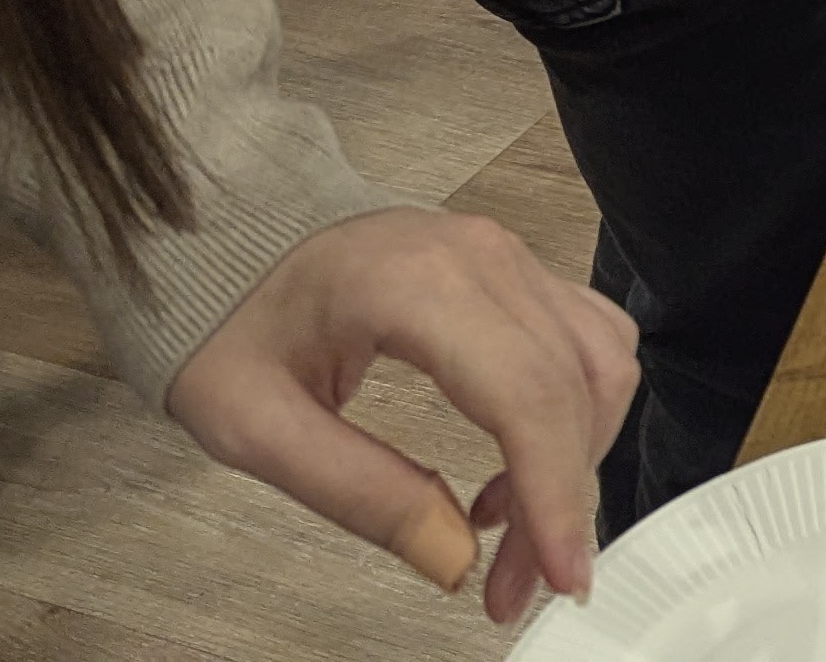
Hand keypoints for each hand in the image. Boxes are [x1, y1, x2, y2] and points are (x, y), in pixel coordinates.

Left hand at [164, 210, 637, 624]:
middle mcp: (484, 257)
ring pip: (599, 365)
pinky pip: (588, 341)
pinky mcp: (519, 270)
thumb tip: (456, 558)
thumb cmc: (230, 326)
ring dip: (576, 457)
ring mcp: (509, 256)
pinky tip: (520, 459)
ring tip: (509, 524)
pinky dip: (574, 413)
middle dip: (561, 499)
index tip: (556, 575)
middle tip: (516, 583)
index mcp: (415, 283)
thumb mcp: (254, 426)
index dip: (555, 494)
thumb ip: (356, 491)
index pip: (526, 395)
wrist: (226, 242)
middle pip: (572, 388)